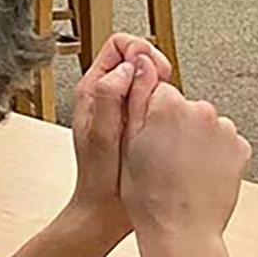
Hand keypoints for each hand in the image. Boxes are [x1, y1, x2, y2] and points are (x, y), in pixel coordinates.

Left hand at [68, 35, 173, 241]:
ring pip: (147, 79)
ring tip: (161, 107)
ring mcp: (123, 108)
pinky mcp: (137, 122)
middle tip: (163, 85)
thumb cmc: (100, 178)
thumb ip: (109, 96)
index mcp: (93, 91)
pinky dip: (162, 103)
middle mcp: (107, 95)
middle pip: (136, 58)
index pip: (117, 45)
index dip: (139, 50)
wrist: (105, 211)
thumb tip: (128, 67)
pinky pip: (153, 100)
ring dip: (159, 86)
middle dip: (154, 66)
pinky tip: (164, 121)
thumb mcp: (102, 134)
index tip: (153, 69)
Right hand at [122, 81, 250, 256]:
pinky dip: (214, 155)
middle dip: (176, 126)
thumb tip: (141, 65)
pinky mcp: (240, 148)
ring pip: (206, 126)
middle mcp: (201, 112)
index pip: (160, 93)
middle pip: (185, 108)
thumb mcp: (127, 146)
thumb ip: (136, 98)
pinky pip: (224, 144)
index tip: (149, 138)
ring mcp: (224, 131)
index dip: (152, 117)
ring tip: (182, 171)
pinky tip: (199, 174)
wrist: (181, 235)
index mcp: (170, 106)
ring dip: (196, 140)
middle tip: (164, 159)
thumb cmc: (150, 199)